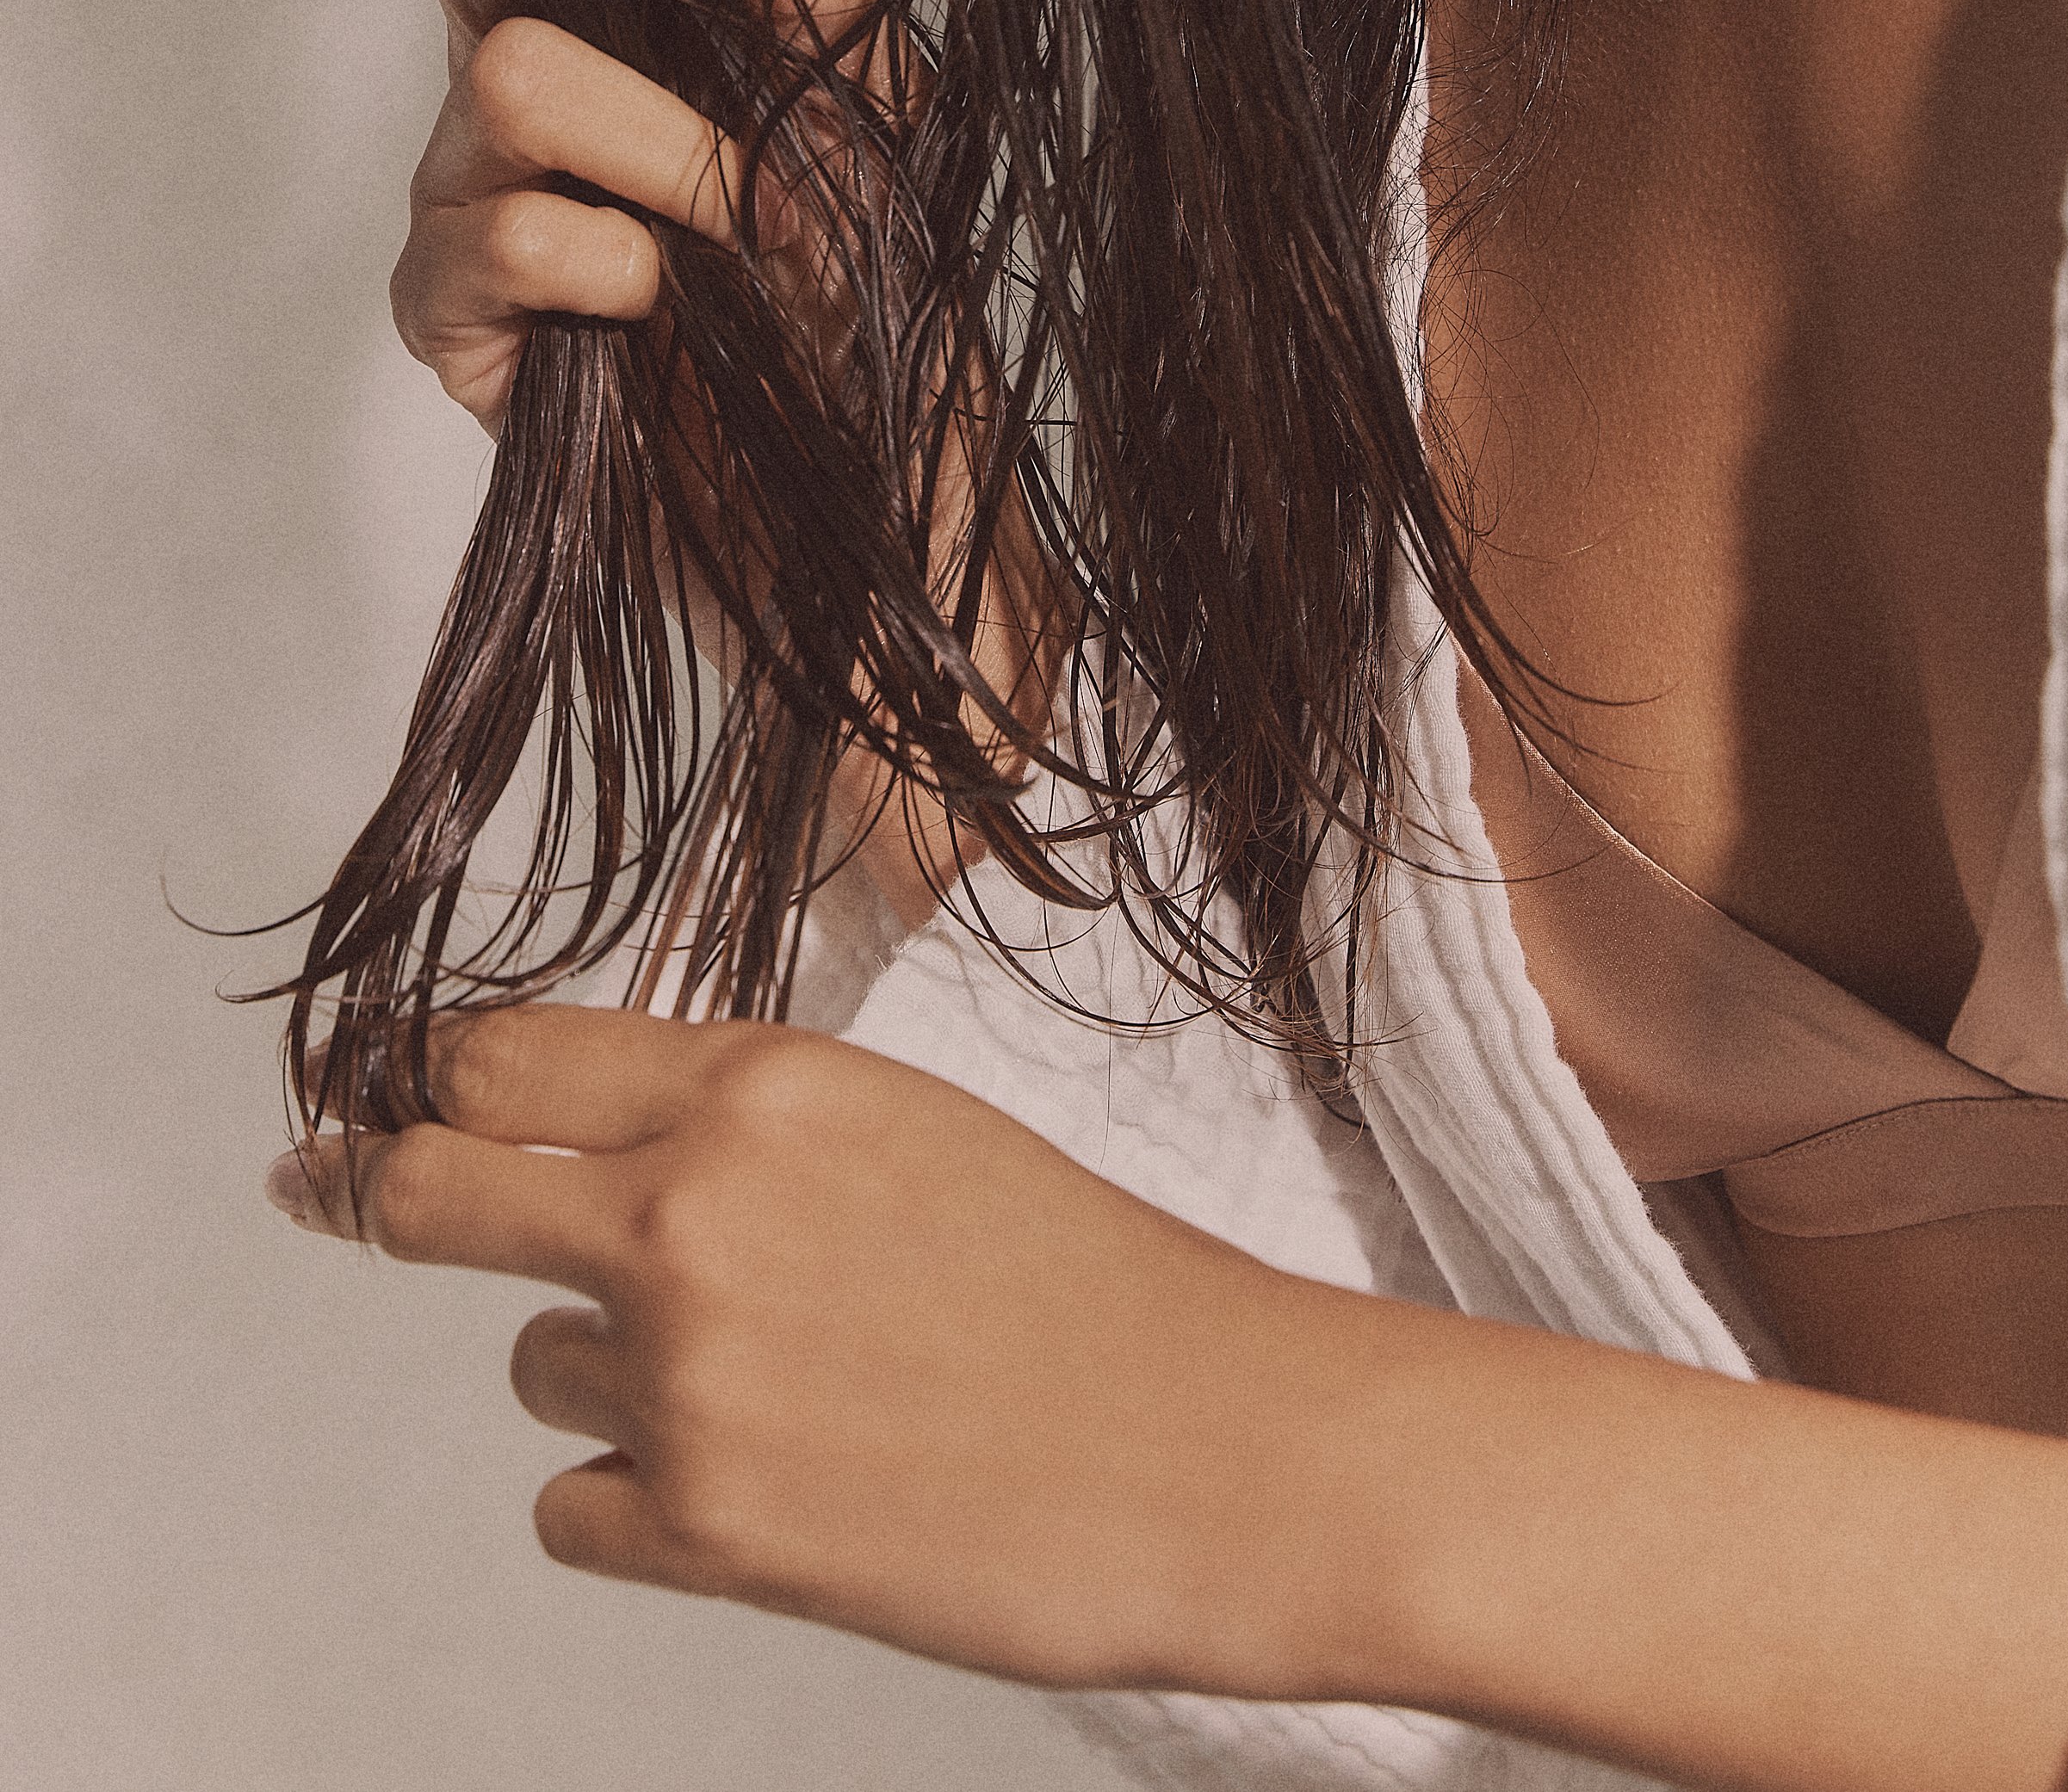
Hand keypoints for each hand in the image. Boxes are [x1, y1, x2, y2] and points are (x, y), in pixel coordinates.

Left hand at [265, 1004, 1335, 1696]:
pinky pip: (570, 1507)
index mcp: (759, 1086)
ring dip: (608, 1371)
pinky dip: (634, 1502)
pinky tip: (763, 1486)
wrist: (1218, 1448)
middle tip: (330, 1189)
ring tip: (777, 1385)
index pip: (495, 1055)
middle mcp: (691, 1214)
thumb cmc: (1088, 1279)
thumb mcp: (903, 1127)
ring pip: (533, 1360)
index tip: (381, 1096)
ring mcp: (688, 1379)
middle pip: (426, 1187)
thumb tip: (576, 1137)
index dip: (424, 1077)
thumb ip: (734, 1122)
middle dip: (365, 1188)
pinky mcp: (705, 1530)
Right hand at [390, 0, 876, 442]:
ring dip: (668, 144)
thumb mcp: (870, 110)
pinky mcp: (446, 305)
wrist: (860, 487)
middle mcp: (517, 61)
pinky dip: (622, 266)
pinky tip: (667, 312)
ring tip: (748, 224)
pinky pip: (511, 231)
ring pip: (512, 69)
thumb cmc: (856, 295)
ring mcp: (468, 179)